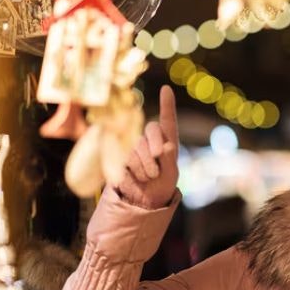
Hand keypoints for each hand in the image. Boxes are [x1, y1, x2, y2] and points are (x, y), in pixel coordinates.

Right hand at [116, 85, 179, 209]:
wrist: (142, 201)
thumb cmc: (161, 186)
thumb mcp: (170, 175)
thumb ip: (169, 160)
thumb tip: (167, 146)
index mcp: (167, 142)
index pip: (168, 121)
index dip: (167, 105)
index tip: (166, 89)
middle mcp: (149, 140)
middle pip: (151, 129)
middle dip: (154, 147)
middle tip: (156, 169)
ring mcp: (133, 146)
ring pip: (137, 145)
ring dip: (144, 164)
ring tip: (148, 177)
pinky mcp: (119, 156)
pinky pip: (124, 156)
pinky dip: (132, 169)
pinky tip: (135, 178)